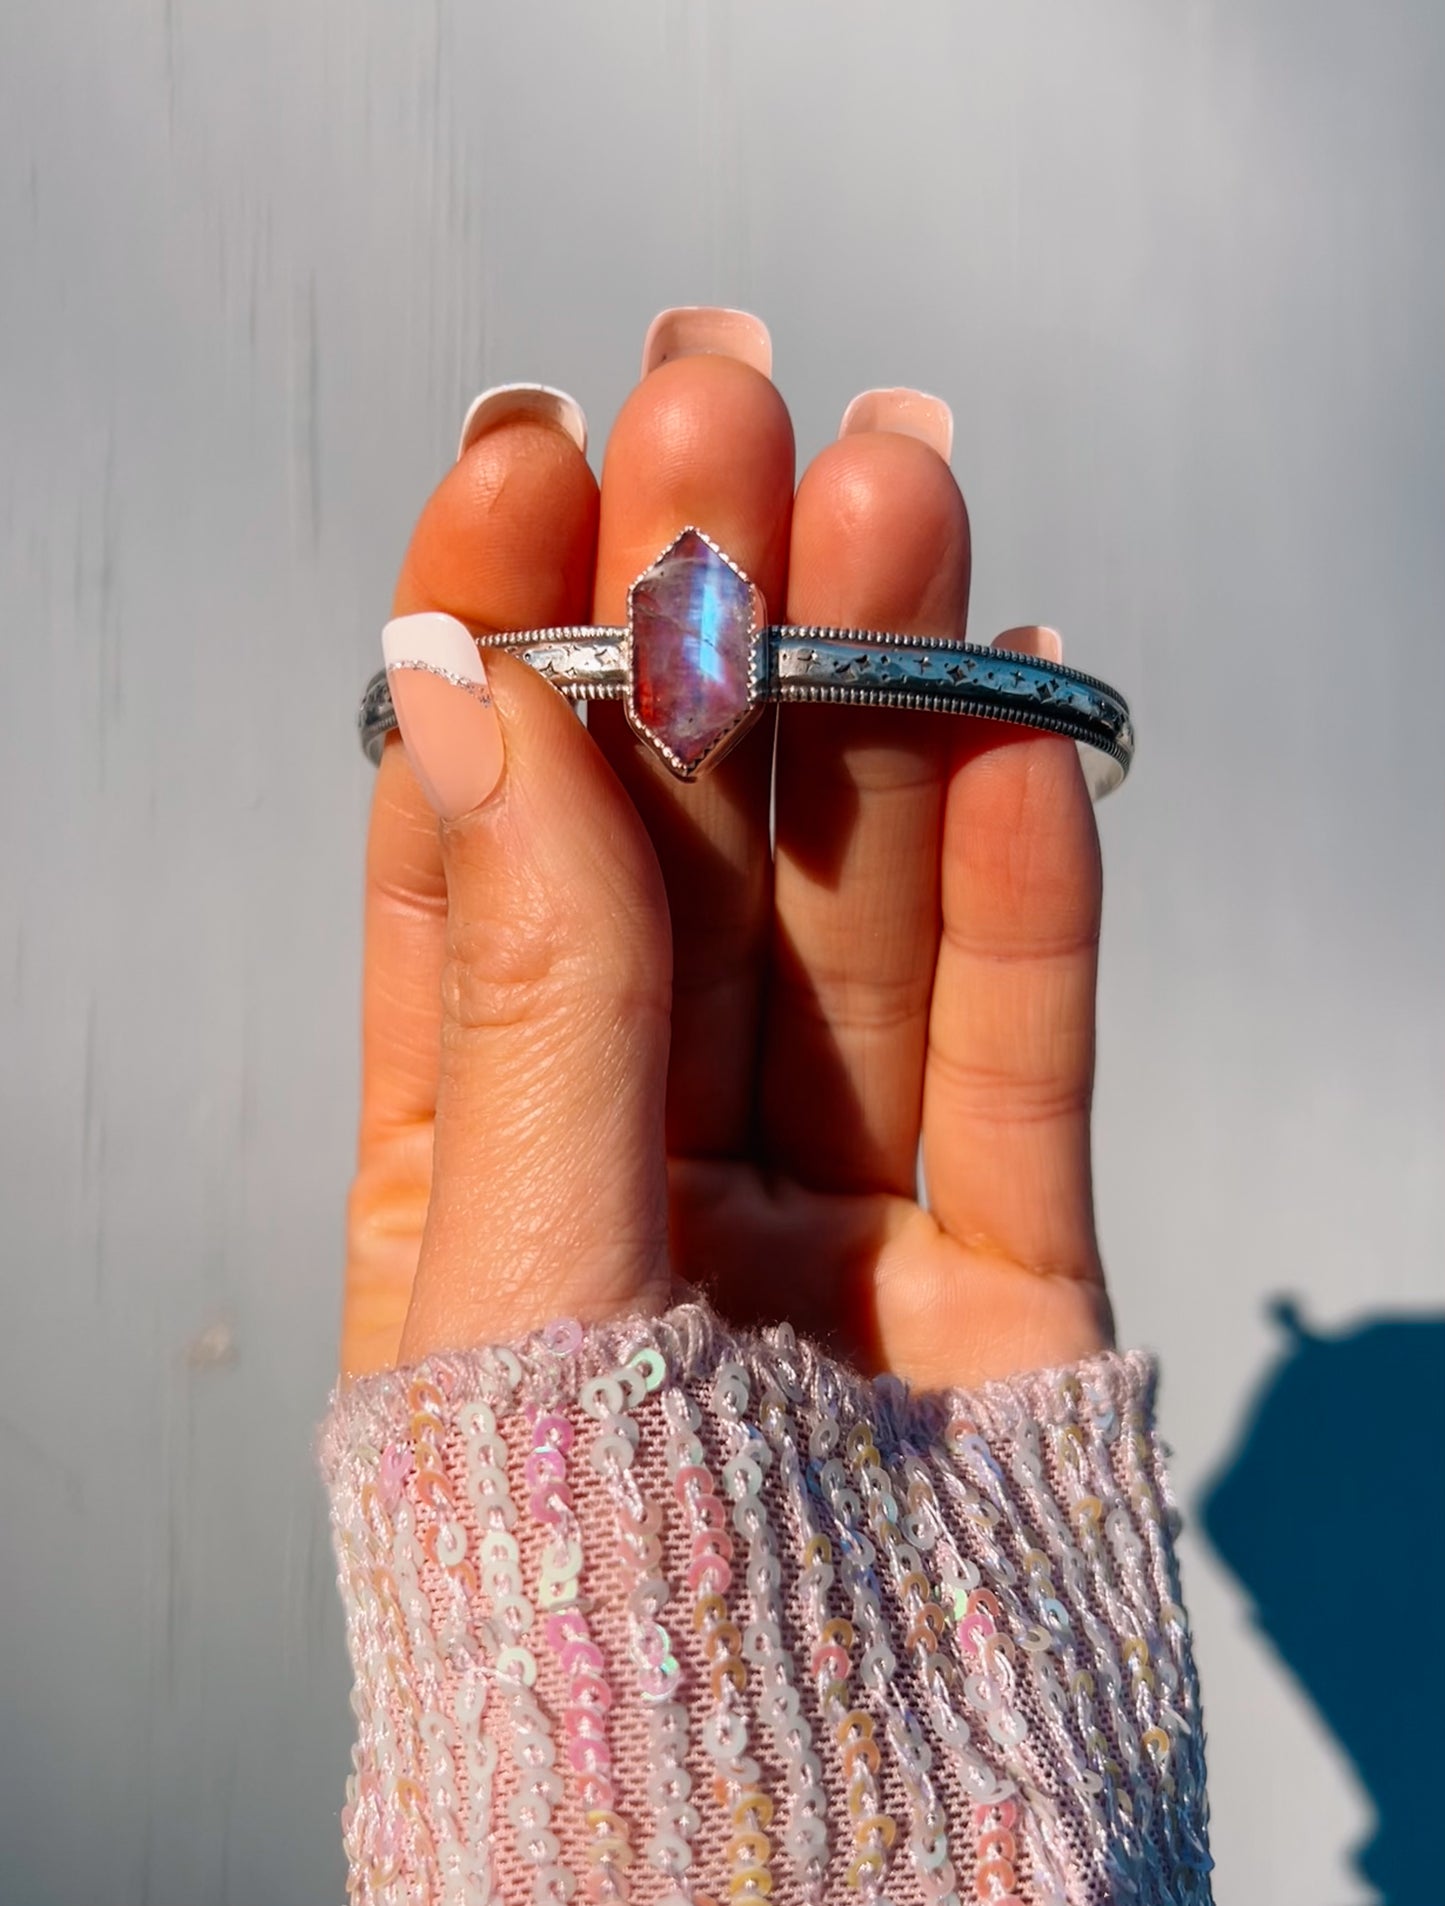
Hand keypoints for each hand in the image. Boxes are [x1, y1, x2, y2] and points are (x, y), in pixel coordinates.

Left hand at [341, 308, 1112, 1392]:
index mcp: (479, 1179)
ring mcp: (831, 1217)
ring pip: (857, 918)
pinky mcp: (998, 1284)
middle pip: (681, 853)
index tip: (527, 460)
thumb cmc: (598, 1653)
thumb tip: (453, 689)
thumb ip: (522, 995)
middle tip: (730, 409)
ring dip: (877, 707)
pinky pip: (1015, 1060)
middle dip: (701, 630)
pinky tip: (1016, 722)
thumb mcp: (521, 1296)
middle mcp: (652, 1168)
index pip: (476, 858)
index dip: (500, 649)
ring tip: (894, 502)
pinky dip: (1025, 894)